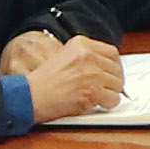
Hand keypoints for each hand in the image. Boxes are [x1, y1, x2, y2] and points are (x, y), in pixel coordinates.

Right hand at [7, 31, 130, 119]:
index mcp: (80, 44)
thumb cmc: (43, 83)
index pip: (112, 52)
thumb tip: (106, 67)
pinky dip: (108, 104)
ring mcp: (91, 73)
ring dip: (110, 93)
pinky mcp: (92, 91)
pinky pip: (113, 99)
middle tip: (106, 89)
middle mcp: (87, 56)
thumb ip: (85, 58)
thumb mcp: (64, 57)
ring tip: (97, 96)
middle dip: (113, 81)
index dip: (114, 66)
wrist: (31, 96)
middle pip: (117, 69)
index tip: (111, 73)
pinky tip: (98, 103)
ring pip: (117, 85)